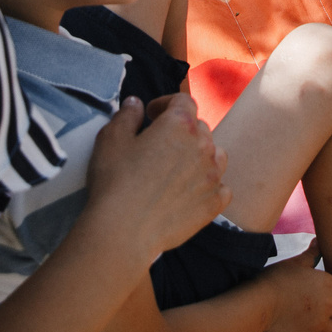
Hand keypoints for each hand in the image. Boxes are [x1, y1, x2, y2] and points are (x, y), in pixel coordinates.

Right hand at [85, 95, 228, 262]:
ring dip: (200, 155)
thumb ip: (126, 116)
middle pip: (200, 128)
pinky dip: (209, 186)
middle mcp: (203, 146)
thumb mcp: (110, 140)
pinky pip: (221, 187)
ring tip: (180, 167)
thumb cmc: (115, 182)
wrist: (124, 231)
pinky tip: (191, 192)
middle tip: (161, 144)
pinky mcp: (214, 203)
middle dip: (182, 131)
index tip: (152, 115)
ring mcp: (212, 176)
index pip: (183, 100)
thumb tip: (135, 104)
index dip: (167, 103)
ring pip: (215, 155)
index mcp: (179, 124)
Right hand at [256, 239, 331, 331]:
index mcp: (329, 285)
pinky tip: (302, 326)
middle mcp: (329, 305)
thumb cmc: (276, 279)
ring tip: (313, 316)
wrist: (259, 303)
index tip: (330, 293)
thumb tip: (318, 241)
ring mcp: (319, 323)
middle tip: (326, 308)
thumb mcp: (295, 263)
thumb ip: (312, 254)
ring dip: (327, 323)